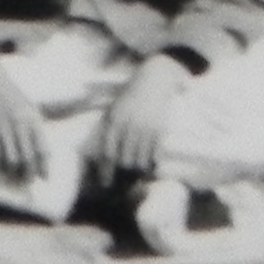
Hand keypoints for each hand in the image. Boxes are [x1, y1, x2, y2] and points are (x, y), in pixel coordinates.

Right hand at [0, 54, 47, 181]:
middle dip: (28, 173)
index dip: (45, 166)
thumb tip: (43, 156)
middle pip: (26, 157)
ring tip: (13, 177)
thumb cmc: (12, 96)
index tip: (45, 179)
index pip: (42, 148)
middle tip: (27, 181)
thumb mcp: (31, 107)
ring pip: (9, 158)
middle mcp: (19, 123)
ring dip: (12, 172)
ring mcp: (1, 126)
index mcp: (33, 118)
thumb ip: (37, 129)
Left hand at [89, 52, 189, 183]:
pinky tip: (149, 167)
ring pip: (139, 159)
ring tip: (136, 176)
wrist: (154, 79)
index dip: (105, 170)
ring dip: (137, 170)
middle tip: (123, 181)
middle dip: (123, 174)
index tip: (105, 183)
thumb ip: (108, 129)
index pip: (107, 152)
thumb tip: (103, 155)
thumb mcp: (114, 108)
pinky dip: (150, 163)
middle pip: (124, 160)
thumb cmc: (130, 96)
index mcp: (113, 120)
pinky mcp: (160, 129)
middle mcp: (128, 125)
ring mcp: (145, 127)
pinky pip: (153, 154)